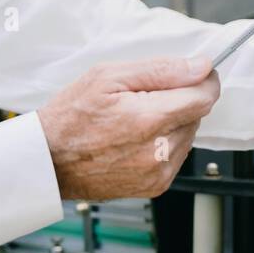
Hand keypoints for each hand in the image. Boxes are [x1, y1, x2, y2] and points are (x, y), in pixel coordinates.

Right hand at [37, 57, 219, 200]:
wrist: (48, 160)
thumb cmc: (71, 116)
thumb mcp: (108, 76)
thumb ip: (161, 70)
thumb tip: (201, 67)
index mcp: (149, 120)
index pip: (205, 97)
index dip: (204, 80)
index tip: (195, 73)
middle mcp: (158, 151)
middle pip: (197, 114)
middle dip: (180, 100)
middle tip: (145, 97)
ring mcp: (158, 172)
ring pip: (189, 134)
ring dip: (173, 122)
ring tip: (136, 118)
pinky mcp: (156, 186)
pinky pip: (177, 155)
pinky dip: (165, 142)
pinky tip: (137, 137)